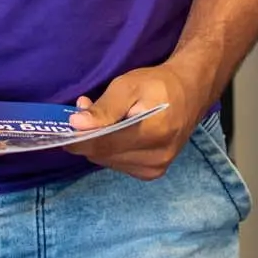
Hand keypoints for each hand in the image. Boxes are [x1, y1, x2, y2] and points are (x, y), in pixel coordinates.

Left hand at [65, 61, 211, 179]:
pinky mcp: (152, 172)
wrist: (191, 92)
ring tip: (105, 119)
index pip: (102, 145)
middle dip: (89, 136)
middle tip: (87, 110)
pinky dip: (110, 149)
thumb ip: (104, 107)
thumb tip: (76, 124)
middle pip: (102, 155)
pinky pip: (118, 164)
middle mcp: (155, 158)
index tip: (66, 125)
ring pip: (107, 161)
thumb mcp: (129, 85)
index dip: (78, 138)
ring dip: (99, 142)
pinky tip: (116, 132)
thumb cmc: (159, 84)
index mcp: (152, 134)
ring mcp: (155, 168)